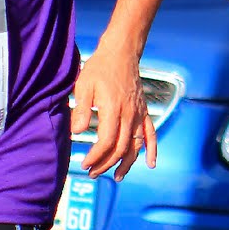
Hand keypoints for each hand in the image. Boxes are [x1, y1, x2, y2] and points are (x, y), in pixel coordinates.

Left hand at [72, 39, 155, 178]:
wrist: (121, 53)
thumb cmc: (99, 68)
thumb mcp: (84, 85)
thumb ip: (80, 109)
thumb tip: (76, 132)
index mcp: (113, 109)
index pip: (107, 141)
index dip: (96, 156)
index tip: (84, 163)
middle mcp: (129, 114)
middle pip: (121, 147)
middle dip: (106, 164)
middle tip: (92, 172)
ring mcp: (138, 113)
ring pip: (136, 145)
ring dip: (127, 163)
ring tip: (116, 176)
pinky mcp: (143, 111)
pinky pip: (150, 133)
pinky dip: (152, 150)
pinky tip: (150, 164)